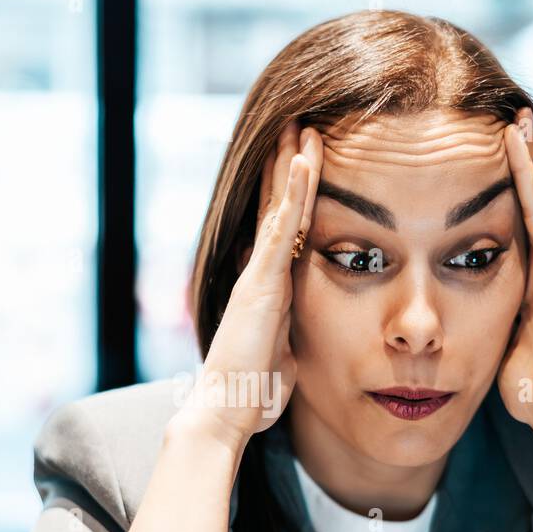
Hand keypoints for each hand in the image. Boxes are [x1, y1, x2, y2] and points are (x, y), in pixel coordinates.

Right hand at [175, 120, 321, 447]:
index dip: (294, 194)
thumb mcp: (279, 354)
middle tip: (300, 122)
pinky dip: (293, 192)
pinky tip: (302, 159)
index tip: (305, 159)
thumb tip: (292, 340)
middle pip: (278, 206)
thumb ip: (285, 336)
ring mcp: (259, 273)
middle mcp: (260, 272)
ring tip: (304, 124)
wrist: (227, 409)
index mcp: (268, 287)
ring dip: (292, 163)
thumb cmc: (252, 392)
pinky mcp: (262, 282)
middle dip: (288, 164)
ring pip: (280, 207)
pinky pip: (282, 228)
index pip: (284, 229)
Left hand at [497, 113, 532, 448]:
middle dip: (521, 162)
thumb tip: (445, 304)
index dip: (503, 185)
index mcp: (532, 284)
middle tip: (507, 117)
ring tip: (520, 125)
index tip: (485, 148)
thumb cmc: (532, 391)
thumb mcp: (494, 341)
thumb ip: (481, 315)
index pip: (515, 222)